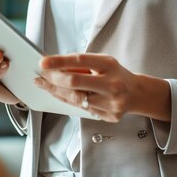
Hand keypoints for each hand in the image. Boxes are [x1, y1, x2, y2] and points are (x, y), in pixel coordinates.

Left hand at [34, 53, 170, 122]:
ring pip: (75, 99)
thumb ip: (81, 64)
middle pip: (75, 83)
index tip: (43, 62)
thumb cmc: (116, 75)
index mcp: (110, 65)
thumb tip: (54, 66)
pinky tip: (56, 94)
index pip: (80, 60)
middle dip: (53, 79)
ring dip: (55, 91)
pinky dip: (66, 100)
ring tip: (43, 84)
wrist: (137, 93)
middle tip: (40, 75)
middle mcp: (112, 84)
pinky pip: (81, 109)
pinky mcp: (109, 116)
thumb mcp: (102, 63)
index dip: (59, 61)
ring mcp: (111, 102)